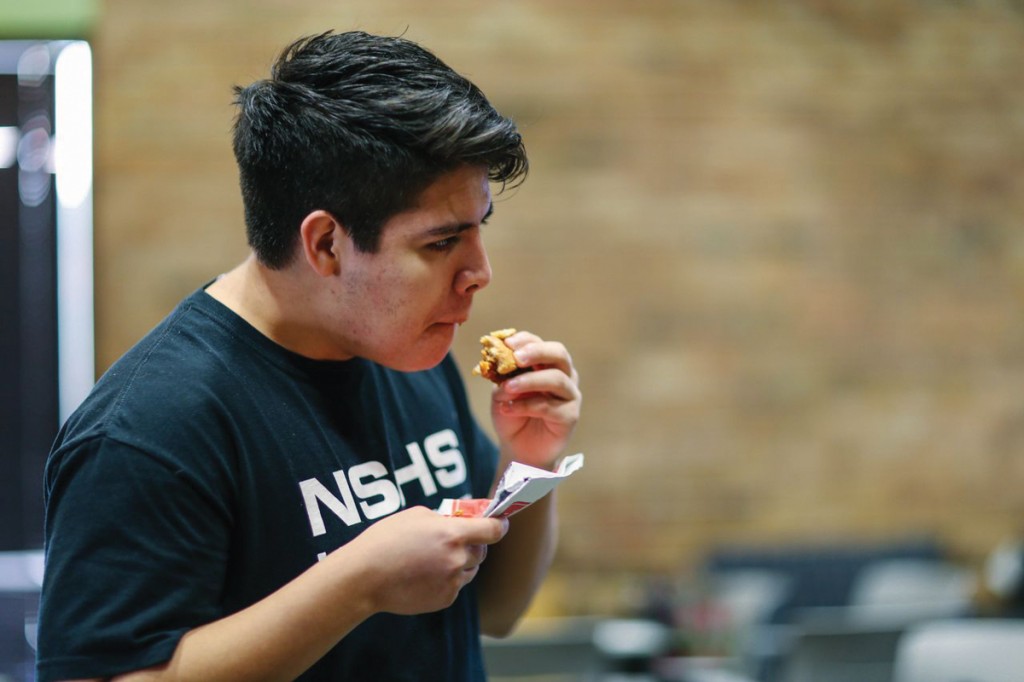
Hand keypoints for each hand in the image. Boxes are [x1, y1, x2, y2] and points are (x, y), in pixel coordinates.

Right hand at [346, 506, 508, 615]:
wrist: (365, 577)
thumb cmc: (386, 540)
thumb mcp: (416, 515)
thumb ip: (444, 518)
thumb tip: (460, 521)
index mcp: (452, 534)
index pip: (493, 529)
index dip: (499, 524)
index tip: (500, 522)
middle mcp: (457, 559)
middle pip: (481, 551)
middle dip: (474, 543)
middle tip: (458, 539)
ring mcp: (451, 582)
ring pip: (470, 570)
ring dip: (462, 562)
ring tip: (436, 557)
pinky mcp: (444, 599)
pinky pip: (456, 586)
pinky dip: (448, 579)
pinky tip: (426, 574)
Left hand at [490, 330, 580, 468]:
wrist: (518, 447)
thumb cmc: (512, 413)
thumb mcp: (502, 390)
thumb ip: (503, 376)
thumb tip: (498, 361)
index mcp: (546, 364)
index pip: (539, 343)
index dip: (525, 340)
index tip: (506, 343)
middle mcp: (564, 375)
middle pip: (559, 354)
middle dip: (537, 352)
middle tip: (516, 357)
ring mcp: (570, 395)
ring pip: (557, 379)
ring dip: (529, 381)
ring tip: (507, 387)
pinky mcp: (570, 416)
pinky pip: (549, 406)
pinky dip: (525, 406)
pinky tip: (506, 409)